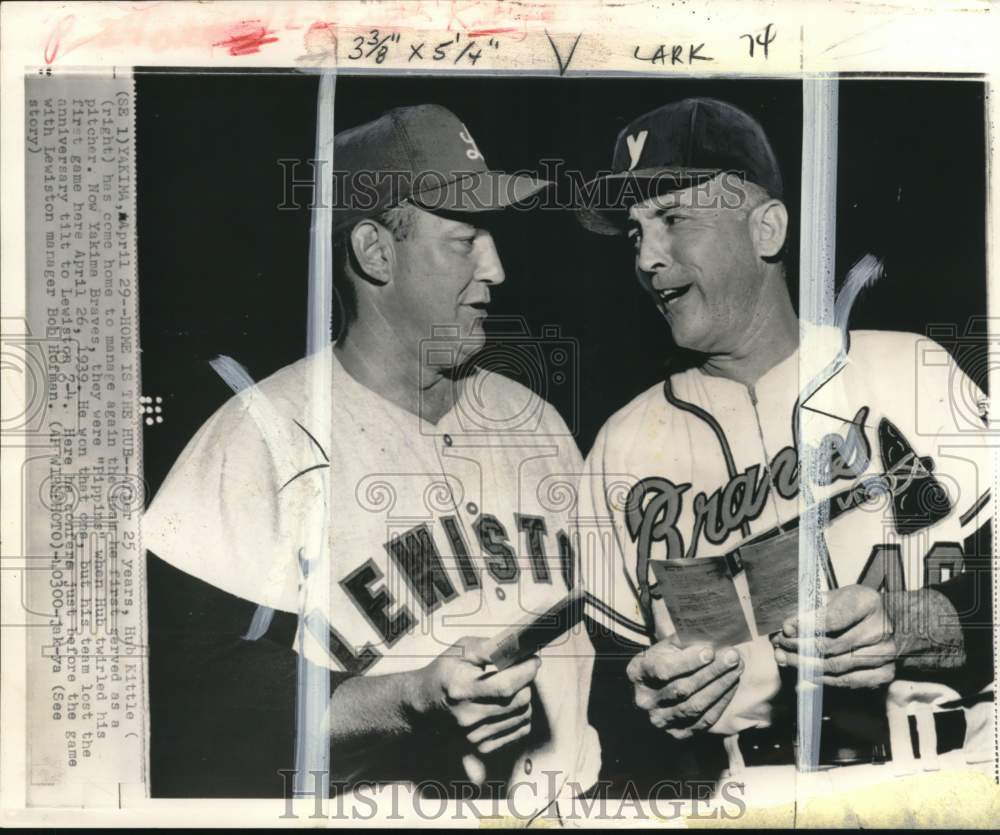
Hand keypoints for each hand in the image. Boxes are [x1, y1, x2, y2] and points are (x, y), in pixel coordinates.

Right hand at [412, 637, 539, 755]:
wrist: (423, 705)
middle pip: (519, 701)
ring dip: (525, 698)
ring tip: (512, 687)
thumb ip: (491, 646)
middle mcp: (469, 716)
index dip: (526, 671)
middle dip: (527, 682)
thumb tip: (520, 646)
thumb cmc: (443, 673)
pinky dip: (521, 715)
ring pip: (524, 716)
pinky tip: (509, 704)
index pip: (506, 685)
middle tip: (520, 671)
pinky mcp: (482, 746)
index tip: (534, 660)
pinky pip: (519, 730)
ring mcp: (476, 735)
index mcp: (462, 689)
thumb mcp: (462, 650)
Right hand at [626, 640, 743, 738]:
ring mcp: (660, 719)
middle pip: (682, 688)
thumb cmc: (668, 658)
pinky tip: (731, 685)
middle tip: (733, 657)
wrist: (662, 684)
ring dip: (720, 686)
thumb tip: (713, 639)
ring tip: (737, 669)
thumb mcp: (669, 645)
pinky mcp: (678, 732)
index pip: (663, 669)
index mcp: (637, 672)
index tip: (710, 651)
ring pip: (695, 706)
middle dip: (711, 672)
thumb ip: (685, 642)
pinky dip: (721, 702)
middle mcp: (644, 699)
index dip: (688, 662)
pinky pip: (704, 720)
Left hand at [772, 584, 897, 687]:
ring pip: (837, 665)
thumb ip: (811, 610)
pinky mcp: (885, 673)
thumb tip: (788, 628)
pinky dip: (824, 679)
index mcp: (868, 603)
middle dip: (800, 647)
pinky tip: (807, 673)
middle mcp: (881, 629)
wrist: (885, 623)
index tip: (786, 629)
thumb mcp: (834, 597)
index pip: (832, 619)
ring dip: (807, 664)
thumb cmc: (853, 607)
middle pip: (832, 645)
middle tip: (781, 646)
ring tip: (786, 659)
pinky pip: (848, 681)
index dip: (805, 626)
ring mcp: (886, 654)